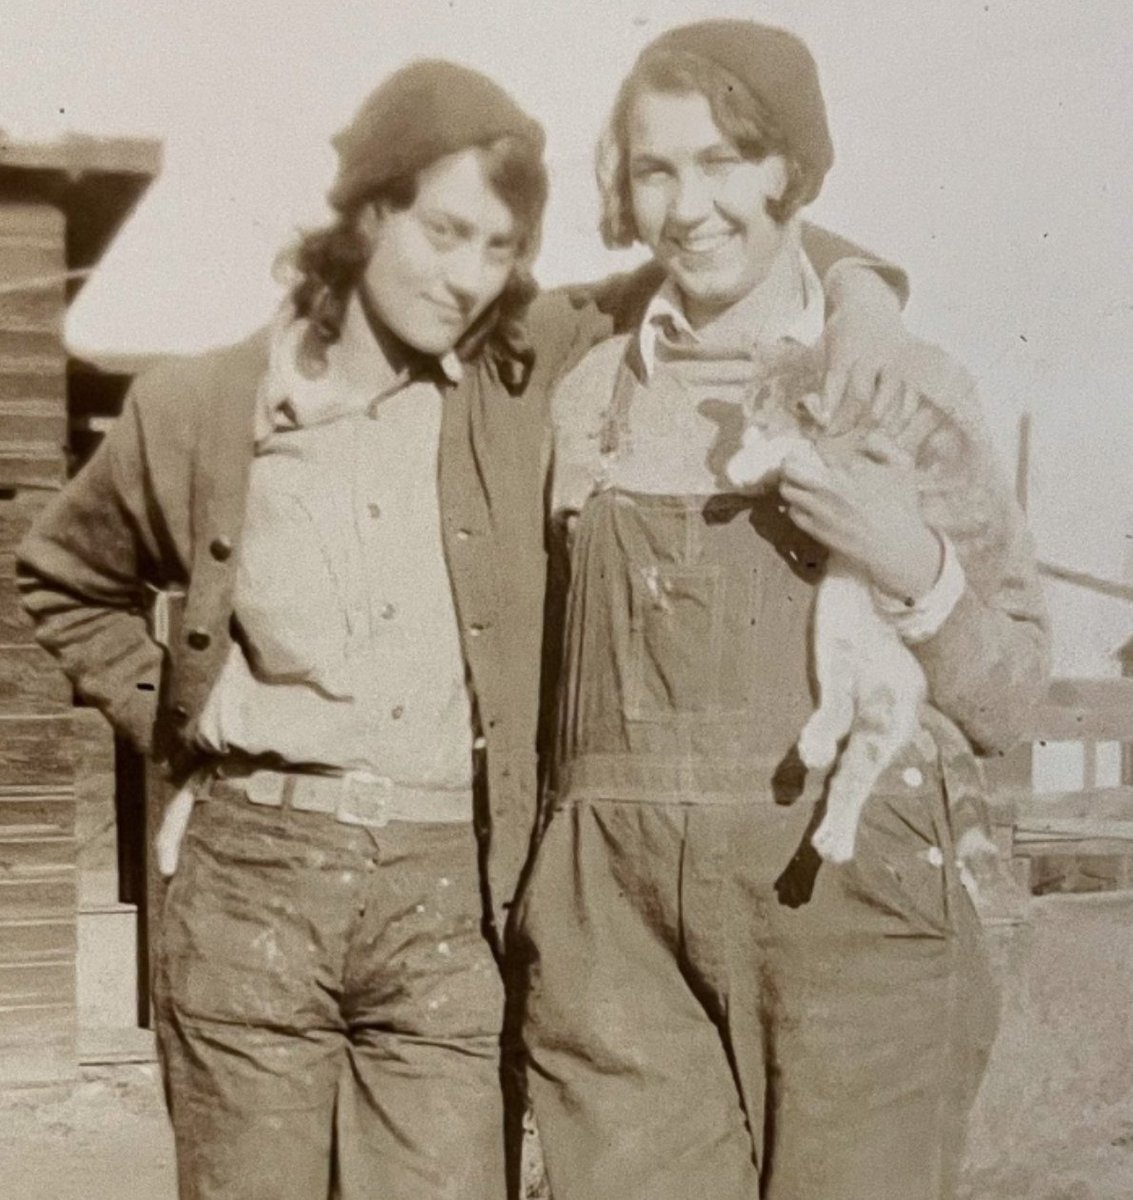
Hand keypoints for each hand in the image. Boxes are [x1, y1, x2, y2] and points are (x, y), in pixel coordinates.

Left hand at [779, 435, 941, 600]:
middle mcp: (829, 487)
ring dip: (790, 485)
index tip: (817, 453)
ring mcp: (819, 509)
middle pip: (790, 466)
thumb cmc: (901, 507)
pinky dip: (797, 507)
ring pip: (787, 489)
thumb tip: (863, 438)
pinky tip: (808, 507)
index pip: (817, 449)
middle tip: (793, 464)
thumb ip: (883, 444)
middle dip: (789, 462)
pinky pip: (793, 512)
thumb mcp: (903, 466)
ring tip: (798, 485)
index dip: (815, 449)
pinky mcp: (815, 529)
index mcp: (848, 468)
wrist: (895, 547)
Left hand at [819, 267, 922, 436]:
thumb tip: (818, 421)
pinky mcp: (910, 363)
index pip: (835, 381)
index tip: (824, 429)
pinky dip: (905, 413)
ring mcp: (892, 357)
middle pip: (861, 392)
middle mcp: (870, 353)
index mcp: (845, 350)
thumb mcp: (826, 350)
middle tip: (843, 440)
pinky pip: (911, 390)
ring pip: (889, 391)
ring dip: (880, 419)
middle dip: (851, 420)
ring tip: (871, 440)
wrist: (868, 304)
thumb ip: (826, 383)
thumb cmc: (842, 337)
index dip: (829, 407)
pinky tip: (895, 431)